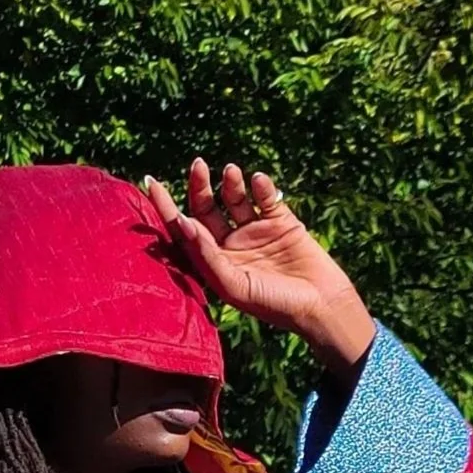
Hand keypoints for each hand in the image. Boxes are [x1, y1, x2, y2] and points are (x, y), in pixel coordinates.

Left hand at [144, 160, 376, 382]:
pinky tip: (258, 181)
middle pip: (206, 208)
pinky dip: (261, 186)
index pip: (184, 230)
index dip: (166, 208)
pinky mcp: (282, 222)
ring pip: (235, 198)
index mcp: (214, 263)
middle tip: (198, 166)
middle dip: (199, 186)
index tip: (151, 182)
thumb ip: (207, 255)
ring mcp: (256, 231)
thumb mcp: (234, 285)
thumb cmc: (273, 304)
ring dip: (230, 183)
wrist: (320, 306)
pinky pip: (267, 198)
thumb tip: (184, 223)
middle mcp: (231, 245)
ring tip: (231, 172)